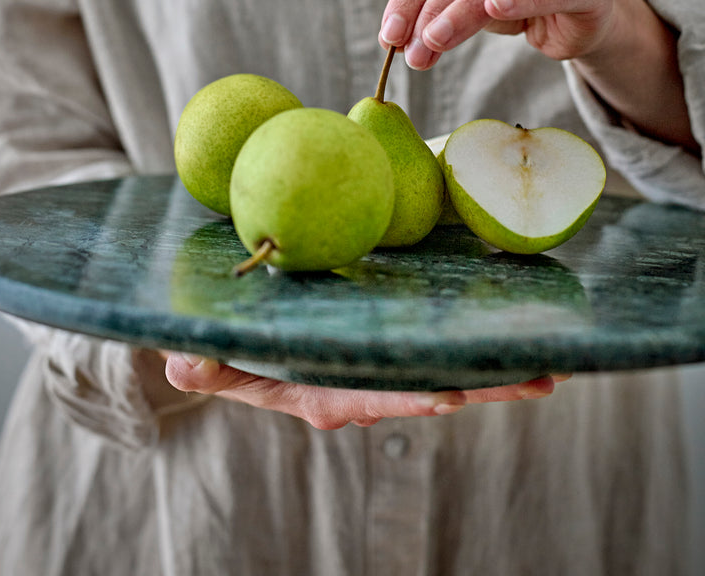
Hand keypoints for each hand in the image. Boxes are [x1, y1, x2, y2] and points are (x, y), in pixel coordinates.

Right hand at [162, 352, 568, 428]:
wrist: (245, 354)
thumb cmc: (232, 359)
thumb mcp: (213, 366)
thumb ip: (203, 369)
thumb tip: (184, 362)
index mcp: (325, 395)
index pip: (373, 397)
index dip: (408, 395)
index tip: (449, 393)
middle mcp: (363, 390)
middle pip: (428, 388)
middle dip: (482, 386)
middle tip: (540, 378)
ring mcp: (382, 372)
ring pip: (443, 372)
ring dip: (493, 372)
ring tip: (548, 366)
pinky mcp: (391, 351)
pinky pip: (437, 351)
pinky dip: (474, 347)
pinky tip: (511, 335)